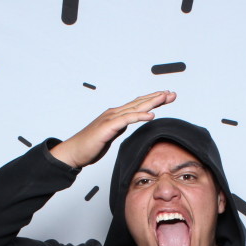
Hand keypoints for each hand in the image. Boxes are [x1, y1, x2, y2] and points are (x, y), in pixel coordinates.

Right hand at [49, 91, 176, 168]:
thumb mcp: (109, 135)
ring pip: (135, 108)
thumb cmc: (89, 145)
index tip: (166, 98)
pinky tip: (150, 116)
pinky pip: (127, 120)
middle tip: (172, 94)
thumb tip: (127, 124)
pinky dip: (139, 116)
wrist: (74, 152)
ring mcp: (110, 119)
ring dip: (151, 102)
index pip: (137, 105)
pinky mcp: (108, 127)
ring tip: (165, 97)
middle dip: (156, 97)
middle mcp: (114, 113)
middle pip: (139, 103)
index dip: (152, 100)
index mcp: (115, 116)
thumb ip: (118, 128)